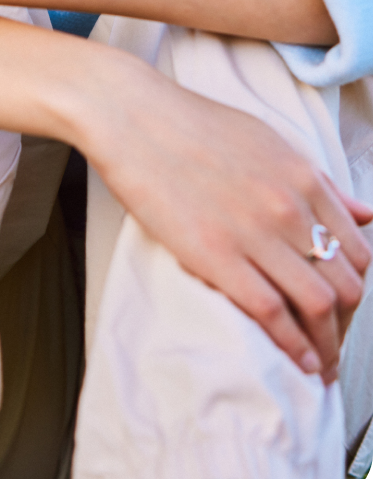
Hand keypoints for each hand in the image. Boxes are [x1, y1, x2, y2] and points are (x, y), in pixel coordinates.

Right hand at [90, 71, 371, 382]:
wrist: (129, 116)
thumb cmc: (188, 122)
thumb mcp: (266, 141)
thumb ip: (317, 182)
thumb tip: (362, 214)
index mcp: (303, 178)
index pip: (356, 250)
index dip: (355, 287)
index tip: (343, 306)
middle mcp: (289, 208)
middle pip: (345, 284)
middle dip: (346, 322)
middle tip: (331, 339)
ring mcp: (253, 233)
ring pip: (318, 305)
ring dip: (327, 345)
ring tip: (319, 363)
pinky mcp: (215, 254)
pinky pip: (271, 312)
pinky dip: (292, 345)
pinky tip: (296, 359)